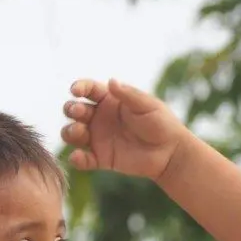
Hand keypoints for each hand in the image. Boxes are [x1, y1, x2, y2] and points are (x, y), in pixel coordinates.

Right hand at [62, 78, 192, 181]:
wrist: (170, 153)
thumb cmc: (162, 124)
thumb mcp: (146, 105)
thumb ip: (128, 95)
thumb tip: (111, 81)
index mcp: (110, 100)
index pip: (88, 90)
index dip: (79, 87)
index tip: (75, 90)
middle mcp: (100, 117)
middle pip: (74, 110)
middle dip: (71, 109)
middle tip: (80, 112)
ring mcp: (98, 138)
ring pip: (72, 133)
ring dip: (69, 131)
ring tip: (80, 132)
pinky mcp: (101, 158)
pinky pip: (83, 159)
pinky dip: (76, 159)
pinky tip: (78, 158)